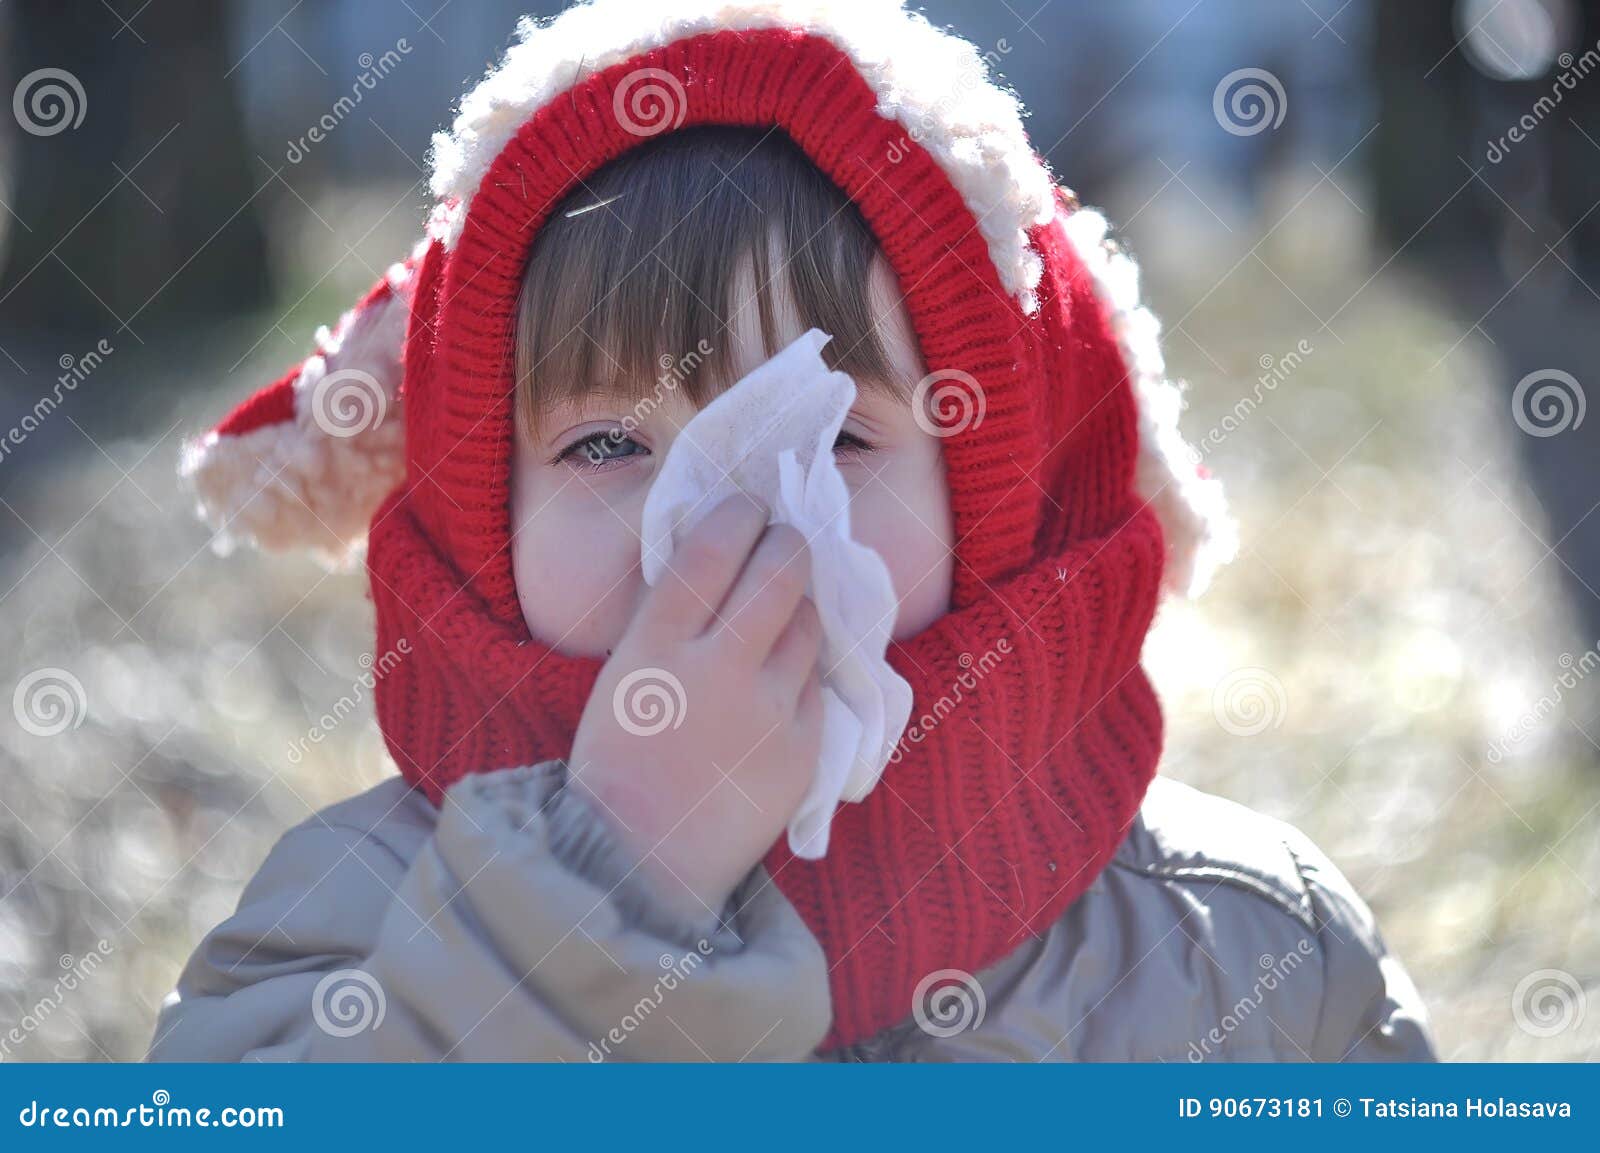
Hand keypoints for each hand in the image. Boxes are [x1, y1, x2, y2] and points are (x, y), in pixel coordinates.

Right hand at [568, 493, 823, 926]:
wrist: (640, 867)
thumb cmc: (620, 762)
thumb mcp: (623, 675)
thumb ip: (668, 619)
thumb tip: (718, 555)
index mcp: (655, 647)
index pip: (712, 548)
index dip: (737, 514)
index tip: (746, 508)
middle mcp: (717, 670)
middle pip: (780, 570)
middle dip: (787, 543)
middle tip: (783, 543)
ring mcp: (769, 712)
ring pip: (810, 623)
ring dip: (798, 609)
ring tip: (778, 622)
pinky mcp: (804, 750)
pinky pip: (817, 686)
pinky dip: (800, 678)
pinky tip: (776, 691)